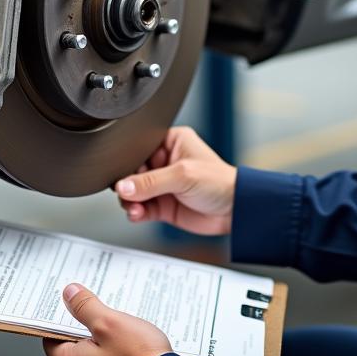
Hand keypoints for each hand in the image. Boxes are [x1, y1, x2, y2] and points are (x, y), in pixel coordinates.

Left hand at [42, 284, 172, 355]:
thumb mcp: (108, 321)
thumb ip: (84, 307)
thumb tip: (69, 294)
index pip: (51, 340)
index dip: (58, 320)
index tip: (66, 305)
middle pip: (71, 347)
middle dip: (81, 327)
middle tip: (93, 308)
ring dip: (99, 339)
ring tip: (114, 322)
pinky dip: (111, 352)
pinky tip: (126, 340)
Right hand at [115, 126, 235, 234]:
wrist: (235, 211)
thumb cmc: (220, 182)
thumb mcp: (183, 175)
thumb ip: (150, 182)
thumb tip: (123, 186)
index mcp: (170, 142)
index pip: (138, 148)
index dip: (128, 160)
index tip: (121, 173)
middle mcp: (164, 162)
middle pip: (133, 172)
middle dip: (127, 185)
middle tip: (126, 193)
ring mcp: (162, 185)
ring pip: (134, 192)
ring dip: (130, 201)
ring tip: (134, 207)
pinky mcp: (163, 205)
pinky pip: (141, 208)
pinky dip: (136, 212)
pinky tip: (137, 214)